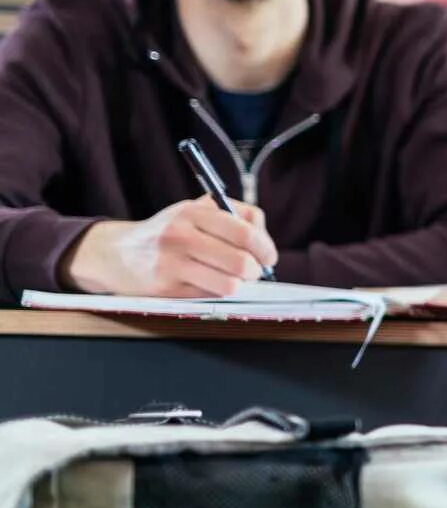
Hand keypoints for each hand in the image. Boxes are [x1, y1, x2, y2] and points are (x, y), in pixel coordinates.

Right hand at [60, 195, 277, 297]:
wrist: (115, 253)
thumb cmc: (168, 231)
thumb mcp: (196, 210)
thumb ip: (234, 214)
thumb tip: (263, 234)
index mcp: (192, 212)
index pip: (245, 232)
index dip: (266, 248)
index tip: (269, 257)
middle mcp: (180, 236)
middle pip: (241, 262)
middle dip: (255, 270)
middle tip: (253, 271)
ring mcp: (171, 264)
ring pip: (229, 284)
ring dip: (239, 285)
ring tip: (233, 278)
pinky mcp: (165, 289)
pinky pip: (209, 296)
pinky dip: (217, 293)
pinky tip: (209, 284)